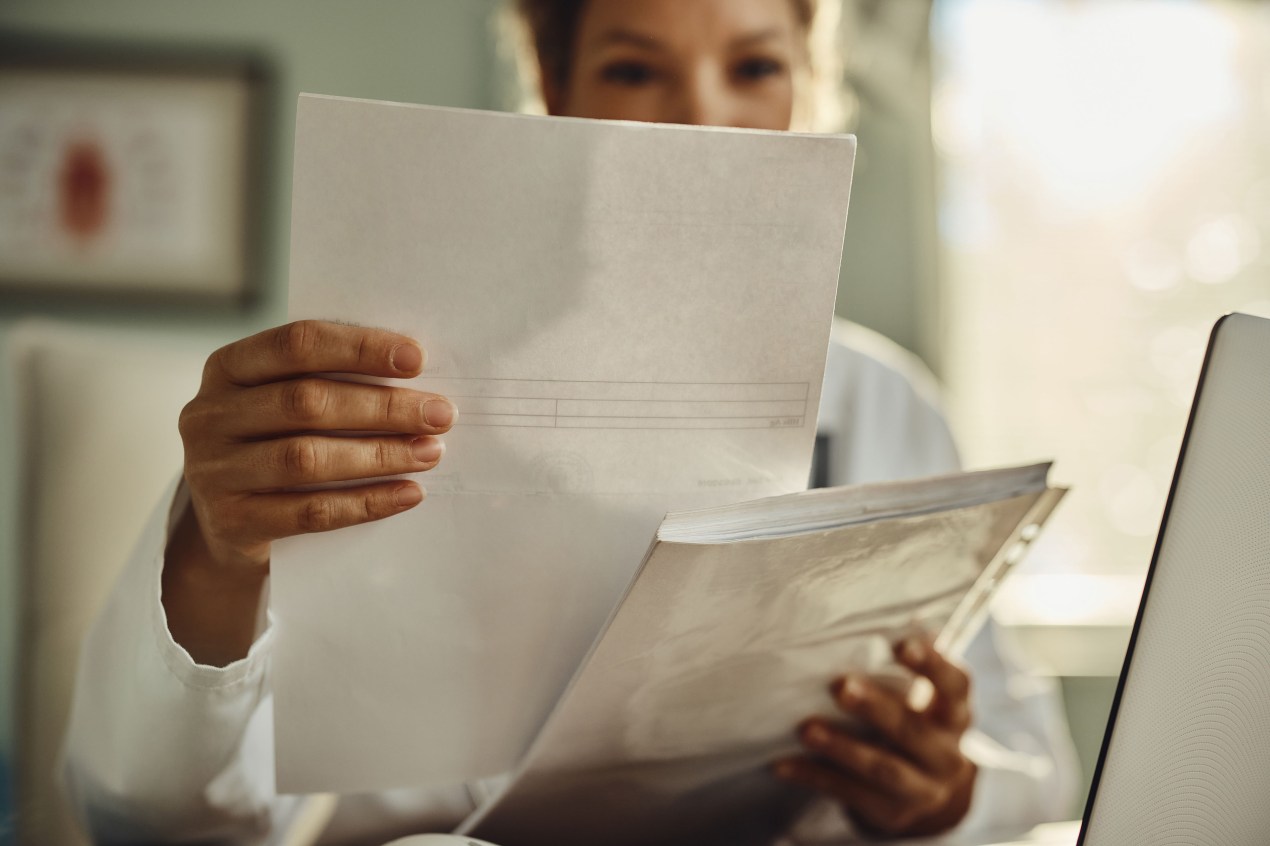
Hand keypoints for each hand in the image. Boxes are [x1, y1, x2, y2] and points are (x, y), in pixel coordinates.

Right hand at [164, 320, 455, 663]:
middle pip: (305, 402)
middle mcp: (210, 415)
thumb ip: (332, 381)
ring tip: (430, 452)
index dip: (359, 348)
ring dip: (379, 454)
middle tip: (440, 414)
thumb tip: (416, 373)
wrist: (229, 526)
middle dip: (382, 406)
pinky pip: (309, 512)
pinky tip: (408, 494)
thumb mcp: (286, 403)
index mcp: (228, 368)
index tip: (416, 359)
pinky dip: (366, 502)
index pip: (296, 344)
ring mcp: (213, 471)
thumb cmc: (276, 443)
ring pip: (305, 458)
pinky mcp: (232, 522)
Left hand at [774, 637, 976, 837]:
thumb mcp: (924, 698)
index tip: (903, 644)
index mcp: (955, 713)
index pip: (954, 686)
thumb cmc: (916, 722)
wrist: (934, 796)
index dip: (931, 665)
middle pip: (912, 730)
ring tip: (806, 728)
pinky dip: (814, 776)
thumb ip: (906, 667)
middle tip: (841, 685)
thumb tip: (871, 608)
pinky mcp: (890, 813)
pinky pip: (849, 794)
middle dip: (876, 708)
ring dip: (841, 747)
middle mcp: (946, 754)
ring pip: (882, 768)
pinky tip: (782, 764)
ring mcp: (921, 789)